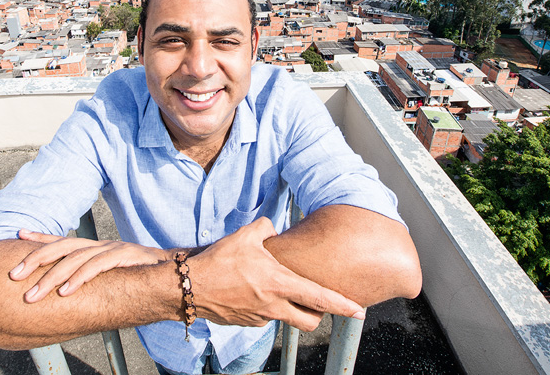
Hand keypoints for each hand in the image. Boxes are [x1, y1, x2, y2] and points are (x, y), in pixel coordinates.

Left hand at [10, 230, 170, 301]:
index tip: (18, 235)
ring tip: (34, 294)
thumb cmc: (141, 276)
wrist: (177, 272)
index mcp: (95, 248)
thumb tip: (69, 289)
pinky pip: (98, 267)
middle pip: (62, 248)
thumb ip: (92, 277)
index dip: (41, 238)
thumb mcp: (112, 275)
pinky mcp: (126, 257)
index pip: (63, 241)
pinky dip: (80, 279)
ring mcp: (113, 249)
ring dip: (52, 277)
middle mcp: (101, 245)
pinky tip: (65, 292)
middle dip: (35, 260)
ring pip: (76, 259)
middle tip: (13, 275)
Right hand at [187, 217, 365, 331]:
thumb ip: (267, 228)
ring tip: (275, 288)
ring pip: (286, 318)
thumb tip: (274, 227)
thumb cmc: (219, 261)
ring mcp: (261, 317)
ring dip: (289, 307)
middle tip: (319, 303)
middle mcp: (274, 305)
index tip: (359, 311)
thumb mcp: (246, 235)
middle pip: (310, 321)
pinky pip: (266, 316)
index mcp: (279, 283)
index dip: (343, 306)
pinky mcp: (247, 323)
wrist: (190, 287)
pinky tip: (253, 292)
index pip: (320, 298)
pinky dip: (267, 306)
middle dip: (320, 315)